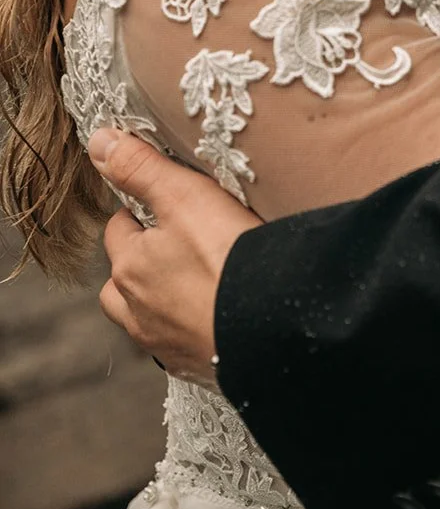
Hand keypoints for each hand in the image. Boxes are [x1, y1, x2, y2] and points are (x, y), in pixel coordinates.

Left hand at [87, 128, 259, 384]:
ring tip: (189, 283)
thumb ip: (141, 168)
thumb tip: (98, 141)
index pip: (119, 230)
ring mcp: (165, 343)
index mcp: (131, 267)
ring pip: (142, 317)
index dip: (140, 212)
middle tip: (177, 242)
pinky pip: (177, 346)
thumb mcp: (185, 197)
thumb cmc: (229, 260)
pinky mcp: (194, 366)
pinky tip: (212, 316)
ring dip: (155, 300)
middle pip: (121, 281)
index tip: (167, 204)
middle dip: (139, 261)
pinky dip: (186, 330)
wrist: (273, 327)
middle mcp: (137, 310)